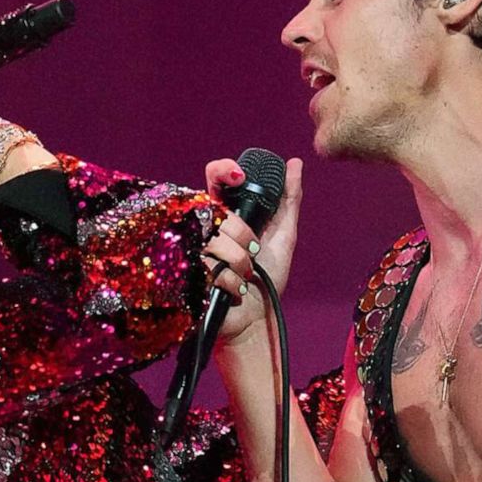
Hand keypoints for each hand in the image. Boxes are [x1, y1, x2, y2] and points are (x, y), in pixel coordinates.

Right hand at [200, 156, 302, 346]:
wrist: (257, 317)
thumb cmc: (267, 278)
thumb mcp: (283, 236)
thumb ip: (289, 200)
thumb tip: (295, 163)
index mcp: (225, 213)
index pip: (214, 178)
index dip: (223, 170)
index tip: (239, 176)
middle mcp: (205, 227)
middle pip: (218, 212)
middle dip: (244, 235)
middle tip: (253, 252)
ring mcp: (193, 250)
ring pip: (216, 241)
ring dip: (240, 262)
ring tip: (245, 275)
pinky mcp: (187, 274)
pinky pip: (211, 268)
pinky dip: (232, 282)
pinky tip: (235, 289)